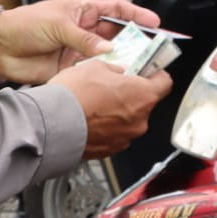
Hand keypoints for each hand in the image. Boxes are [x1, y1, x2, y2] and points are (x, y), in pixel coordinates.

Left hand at [0, 0, 162, 84]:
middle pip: (118, 36)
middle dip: (135, 42)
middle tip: (152, 51)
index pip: (117, 10)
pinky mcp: (72, 71)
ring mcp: (80, 52)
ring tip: (136, 68)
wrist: (0, 47)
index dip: (137, 15)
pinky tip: (112, 80)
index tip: (154, 23)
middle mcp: (85, 32)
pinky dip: (104, 77)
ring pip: (108, 57)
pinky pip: (94, 74)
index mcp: (84, 12)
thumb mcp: (58, 24)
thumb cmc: (25, 24)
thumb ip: (83, 38)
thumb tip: (107, 50)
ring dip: (121, 62)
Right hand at [49, 61, 172, 158]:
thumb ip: (114, 70)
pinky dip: (106, 127)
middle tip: (114, 85)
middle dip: (132, 94)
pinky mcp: (110, 150)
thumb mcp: (96, 66)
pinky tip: (90, 118)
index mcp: (143, 95)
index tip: (150, 71)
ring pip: (128, 120)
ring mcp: (125, 138)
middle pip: (145, 103)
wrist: (51, 125)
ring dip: (118, 112)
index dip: (157, 75)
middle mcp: (140, 120)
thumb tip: (118, 73)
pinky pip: (114, 134)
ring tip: (96, 103)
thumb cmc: (74, 95)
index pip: (165, 83)